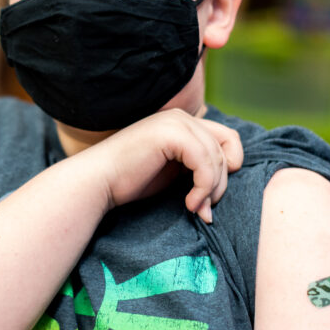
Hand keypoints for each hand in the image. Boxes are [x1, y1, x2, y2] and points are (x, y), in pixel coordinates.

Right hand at [80, 109, 243, 222]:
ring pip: (218, 158)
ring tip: (195, 210)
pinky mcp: (171, 134)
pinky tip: (189, 204)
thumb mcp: (173, 171)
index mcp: (182, 123)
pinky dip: (203, 187)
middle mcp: (181, 117)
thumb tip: (232, 175)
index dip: (227, 170)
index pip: (227, 140)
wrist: (98, 182)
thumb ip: (197, 166)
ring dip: (212, 191)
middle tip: (204, 212)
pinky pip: (205, 163)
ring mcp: (176, 122)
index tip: (209, 198)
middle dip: (220, 185)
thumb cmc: (130, 181)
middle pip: (226, 149)